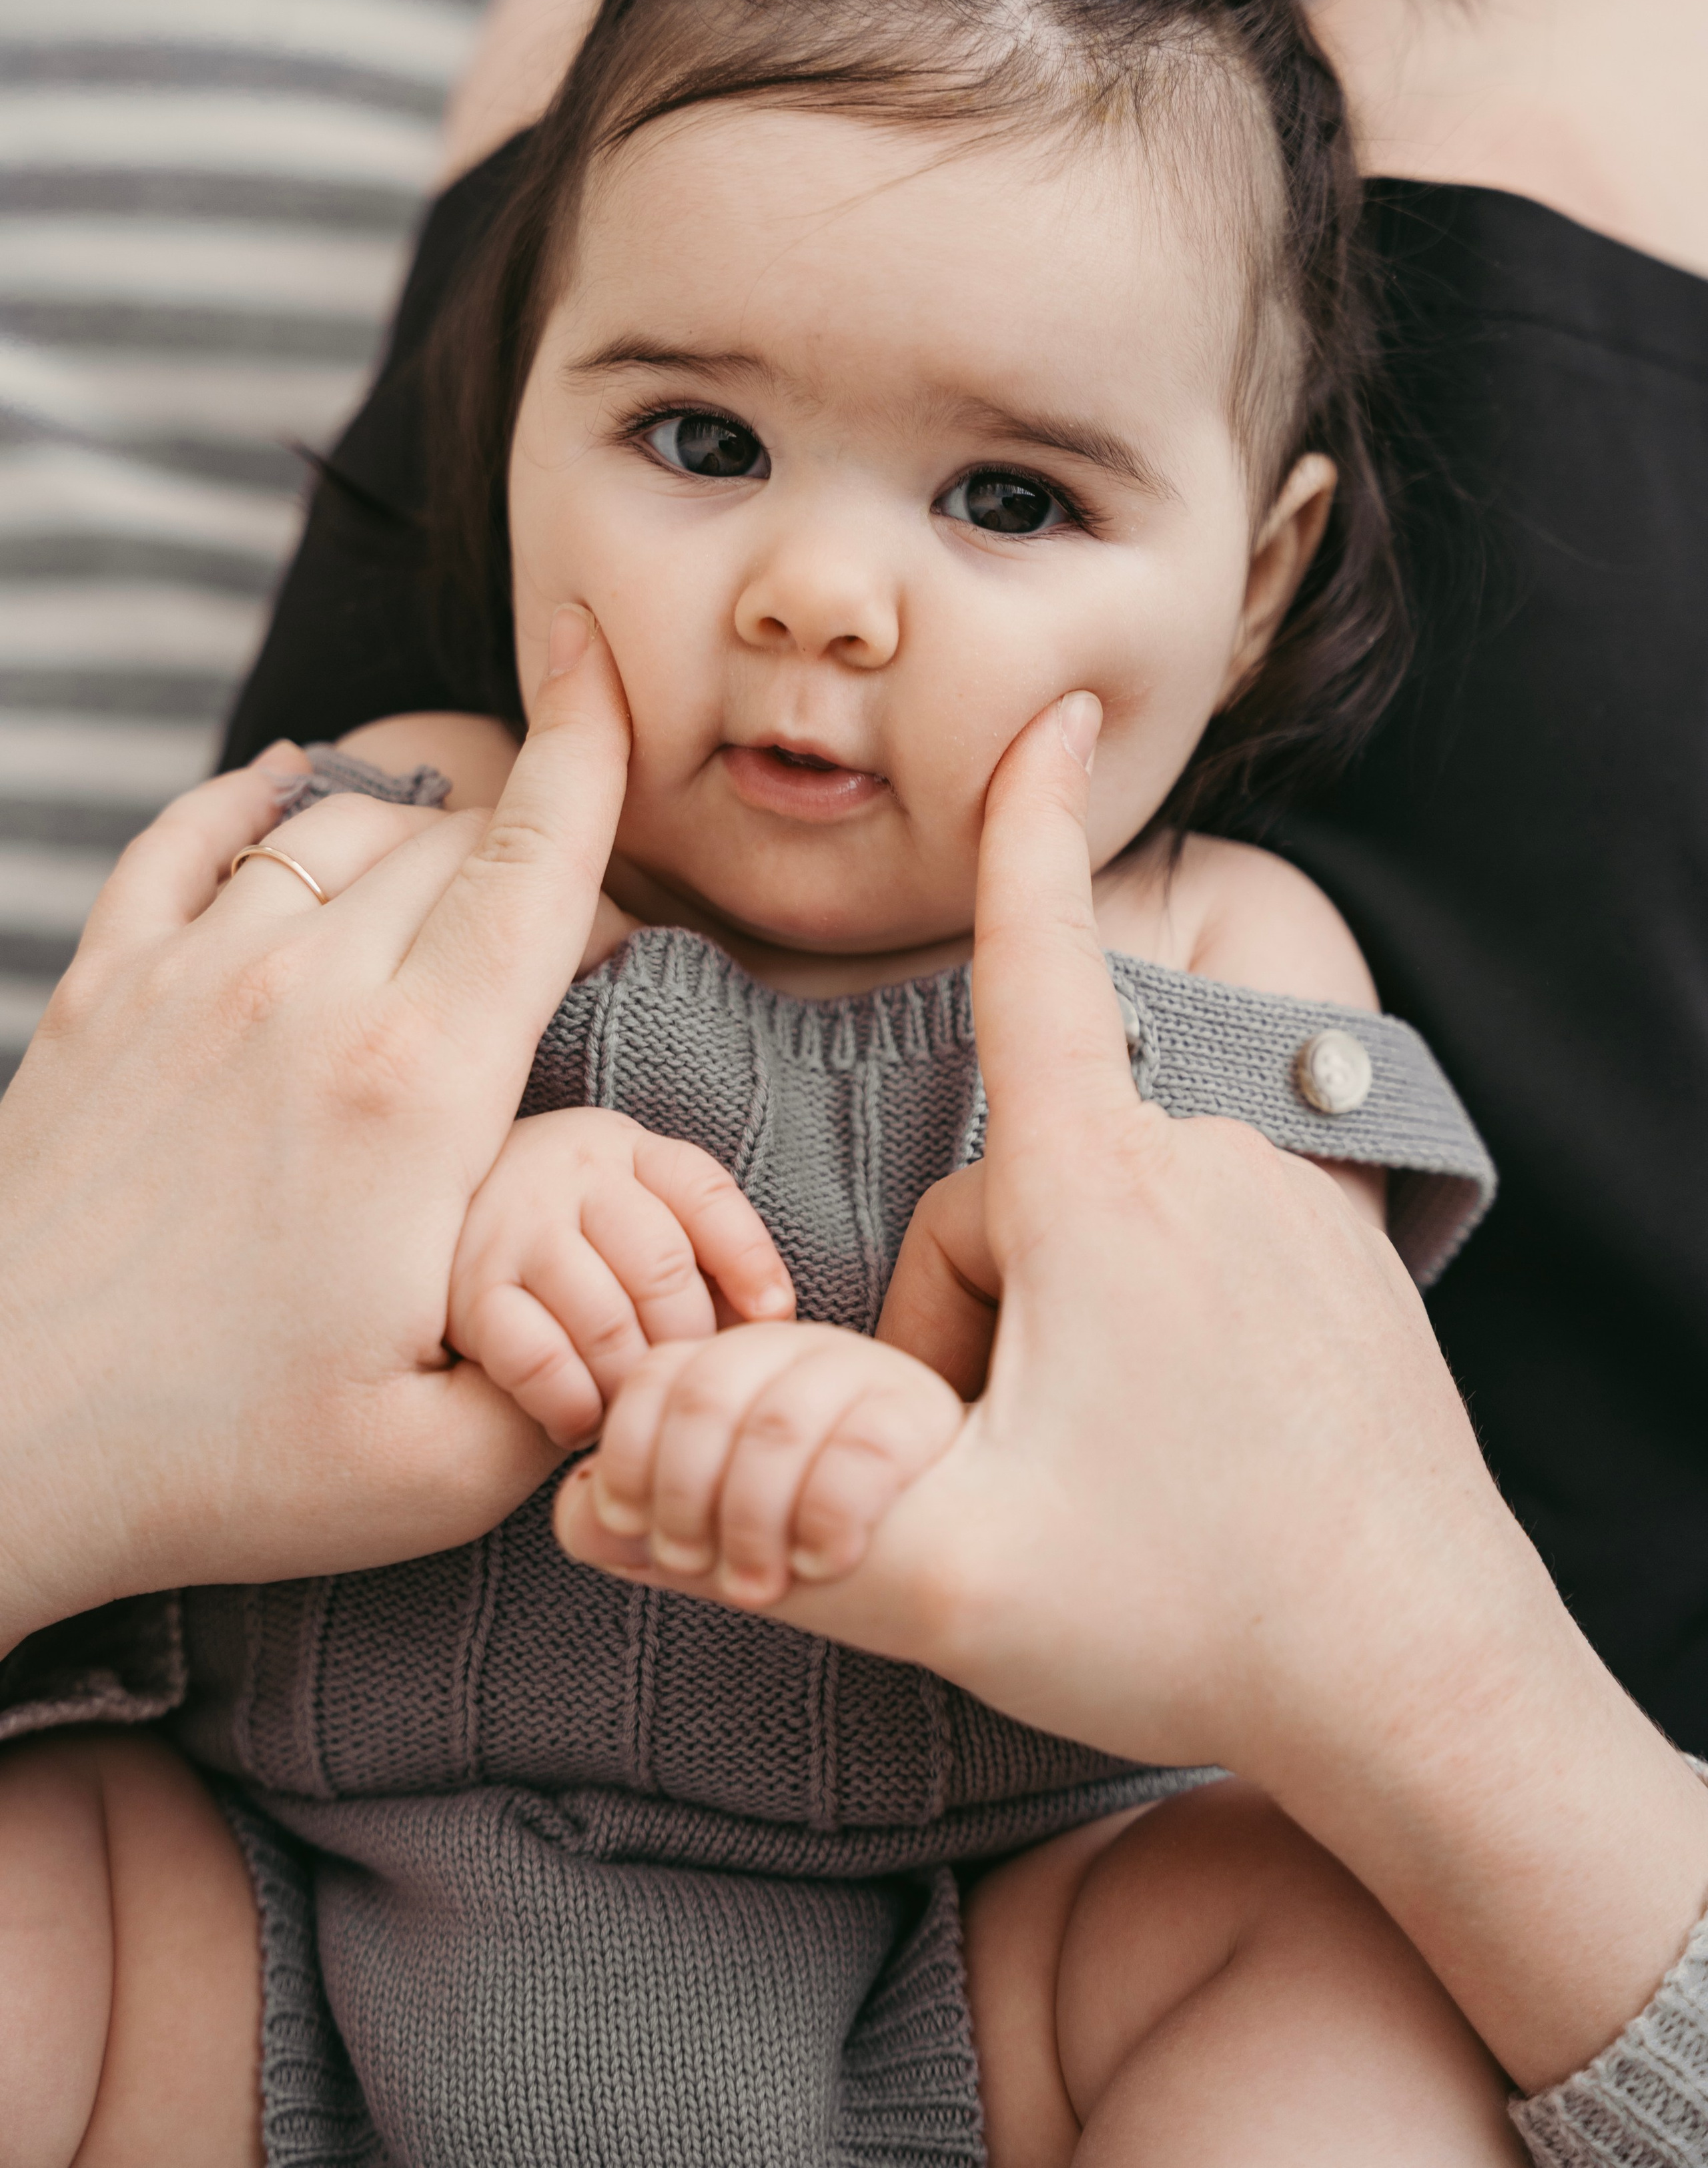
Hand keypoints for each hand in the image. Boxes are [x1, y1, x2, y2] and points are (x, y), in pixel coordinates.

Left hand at [0, 606, 628, 1650]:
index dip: (588, 746)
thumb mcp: (443, 1465)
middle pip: (453, 842)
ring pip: (337, 828)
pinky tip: (286, 792)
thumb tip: (637, 1304)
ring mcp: (190, 981)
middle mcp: (307, 995)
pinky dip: (253, 799)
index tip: (600, 651)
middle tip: (558, 946)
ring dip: (416, 834)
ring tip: (450, 892)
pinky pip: (188, 840)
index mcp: (420, 1088)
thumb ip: (574, 1370)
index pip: (536, 868)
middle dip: (529, 850)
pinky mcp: (99, 995)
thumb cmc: (214, 1460)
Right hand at [449, 1108, 794, 1448]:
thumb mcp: (634, 1213)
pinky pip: (539, 1361)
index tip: (774, 1318)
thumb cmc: (568, 1236)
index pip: (704, 1192)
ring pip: (606, 1321)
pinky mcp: (469, 1290)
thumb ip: (699, 1253)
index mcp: (623, 1147)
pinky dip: (572, 1405)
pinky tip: (580, 1419)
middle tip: (685, 1382)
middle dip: (686, 1343)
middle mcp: (568, 1172)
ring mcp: (513, 1225)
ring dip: (630, 1382)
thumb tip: (770, 1321)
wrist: (432, 1222)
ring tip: (635, 1404)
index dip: (751, 1260)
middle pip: (662, 1268)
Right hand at [561, 687, 1707, 2092]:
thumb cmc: (1199, 1613)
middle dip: (961, 1326)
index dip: (1023, 834)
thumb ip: (767, 1527)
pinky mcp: (1346, 1273)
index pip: (1039, 971)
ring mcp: (1295, 1219)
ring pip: (1099, 1237)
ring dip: (1053, 1342)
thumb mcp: (949, 1581)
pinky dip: (1149, 1341)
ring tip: (1098, 1482)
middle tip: (998, 1474)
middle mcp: (1211, 1172)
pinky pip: (1195, 1264)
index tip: (1052, 716)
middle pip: (1008, 1196)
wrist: (1432, 1685)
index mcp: (1104, 1197)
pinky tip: (1181, 1461)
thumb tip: (601, 1509)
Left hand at [583, 1322, 960, 1604]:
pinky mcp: (920, 1410)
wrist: (929, 1573)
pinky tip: (824, 1562)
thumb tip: (580, 1509)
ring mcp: (861, 1370)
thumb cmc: (799, 1546)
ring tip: (759, 1589)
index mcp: (728, 1364)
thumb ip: (622, 1523)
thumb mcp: (700, 1537)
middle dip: (684, 1499)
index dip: (628, 1462)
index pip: (651, 1380)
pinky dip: (829, 1520)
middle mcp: (791, 1349)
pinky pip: (859, 1451)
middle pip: (705, 1399)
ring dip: (753, 1525)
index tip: (639, 1534)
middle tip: (694, 1570)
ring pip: (777, 1426)